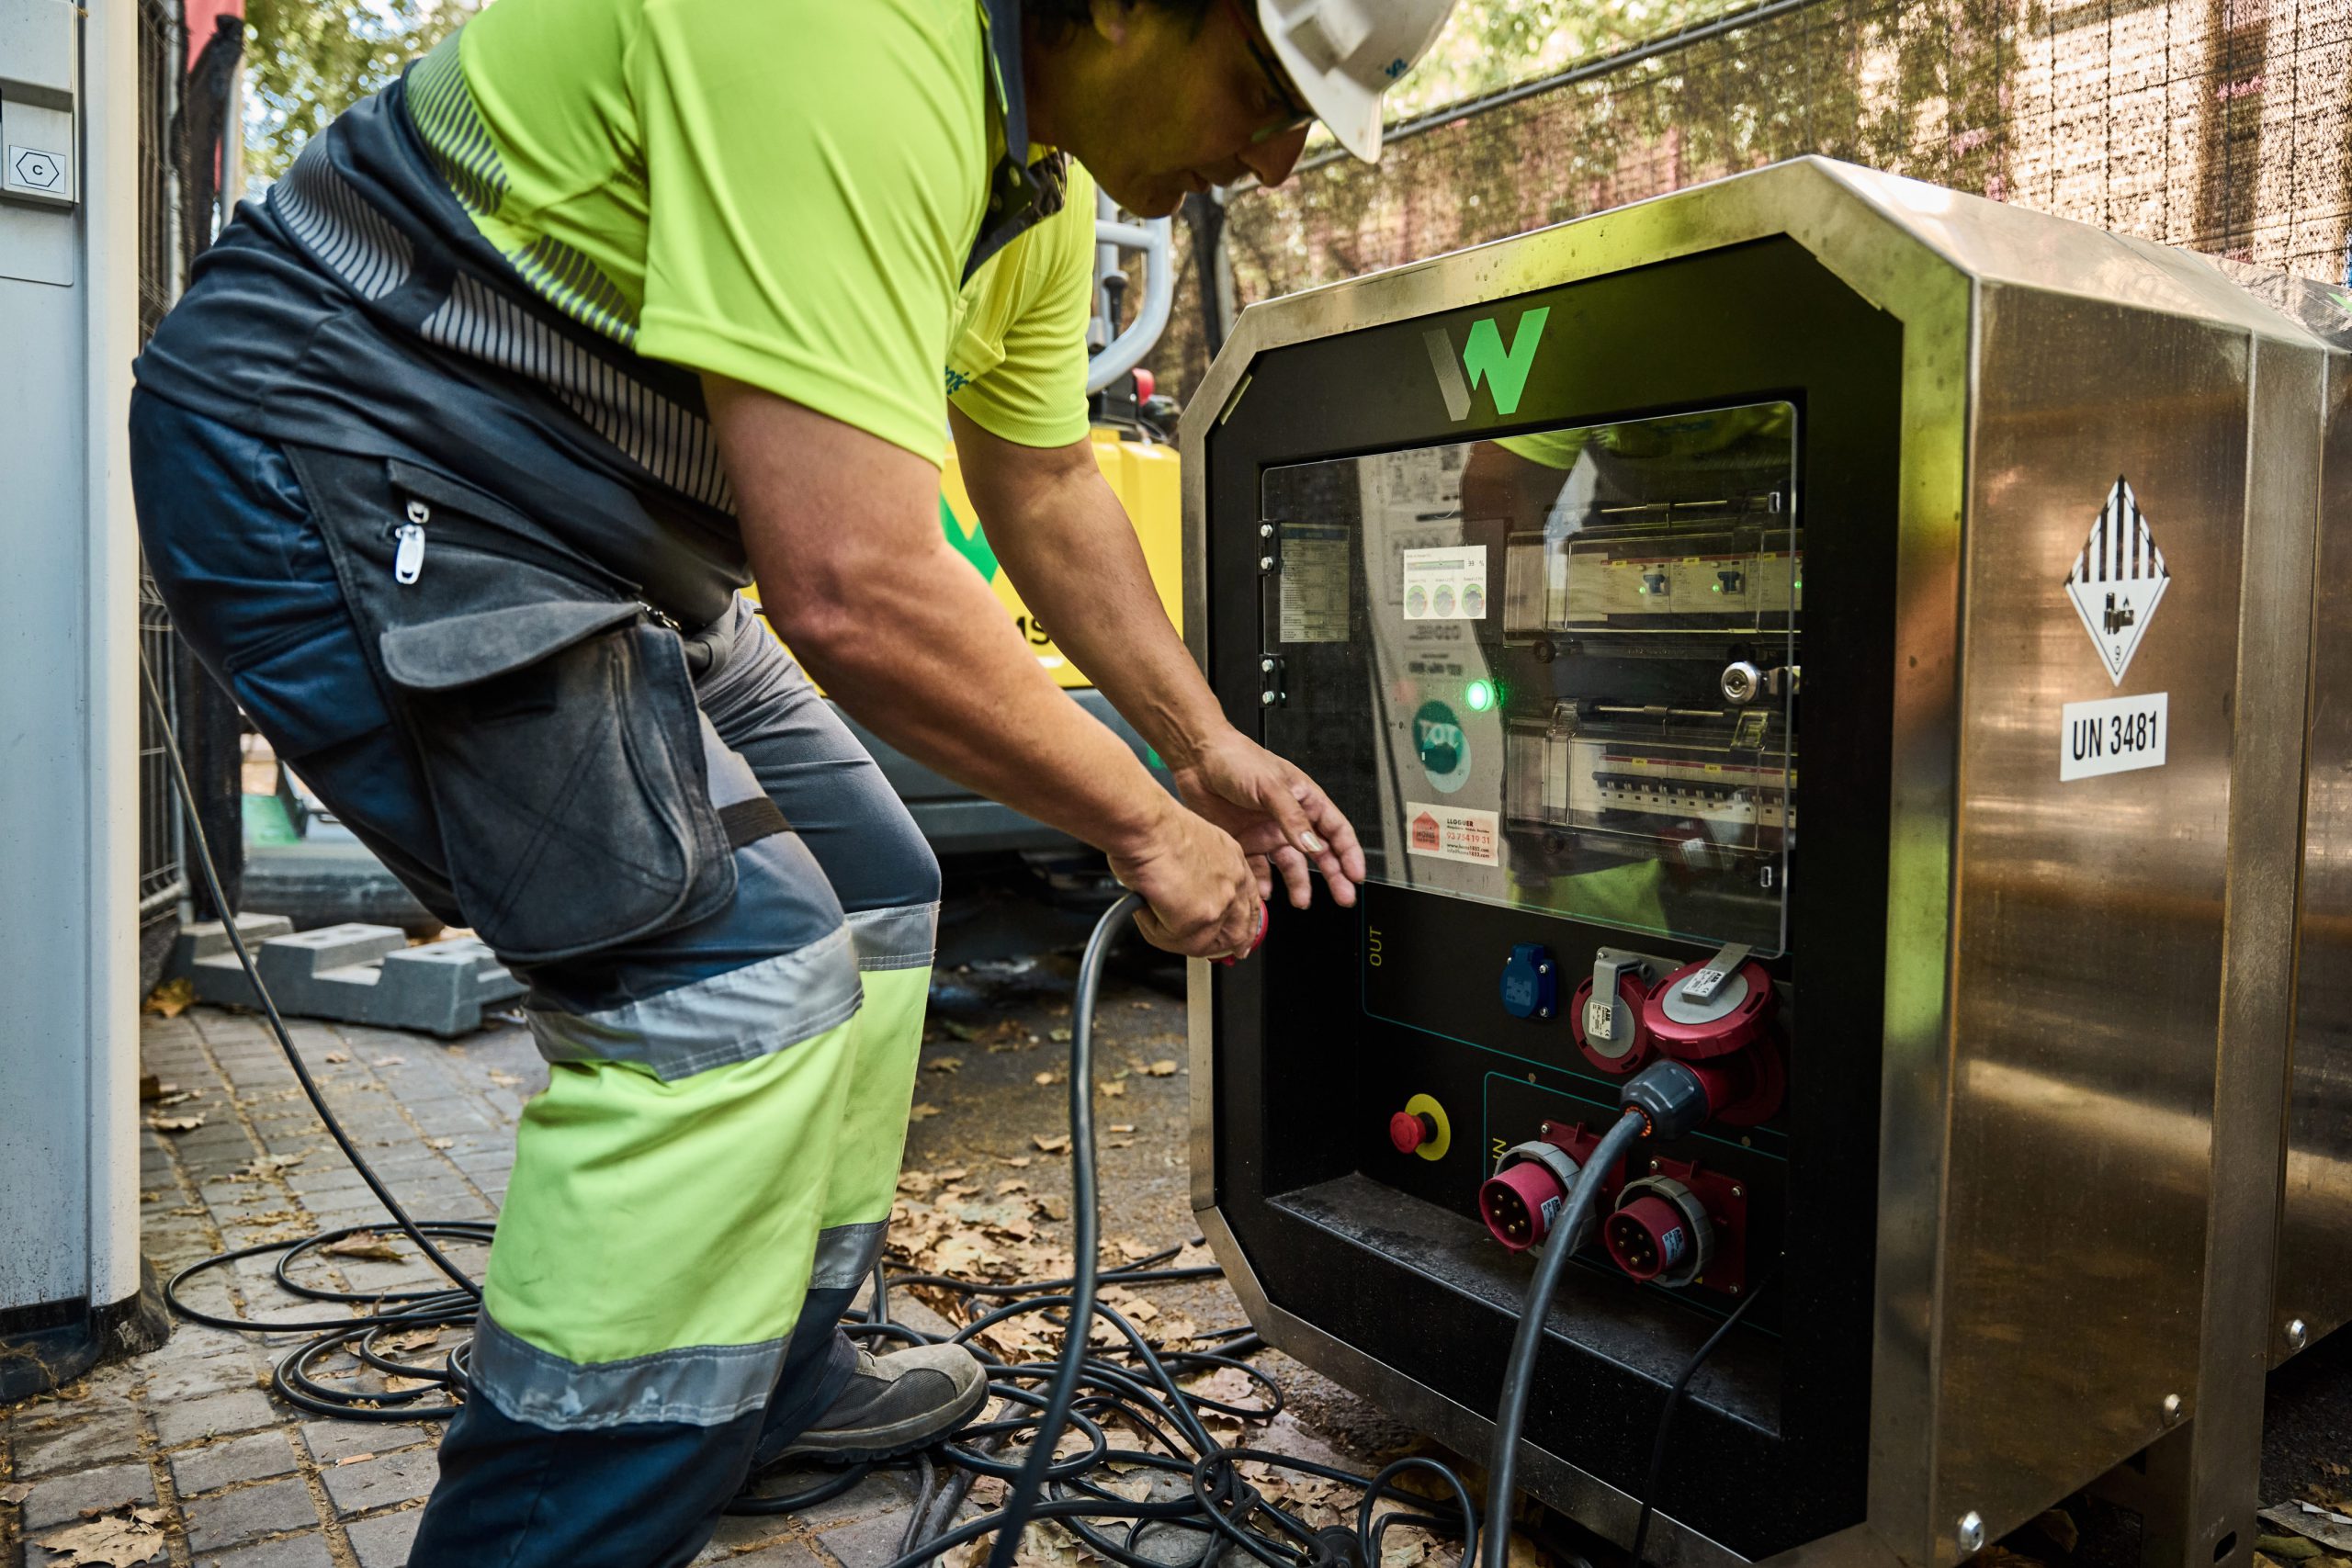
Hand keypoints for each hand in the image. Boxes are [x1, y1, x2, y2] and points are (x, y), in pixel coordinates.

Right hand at [1105, 798, 1263, 958]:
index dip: (1242, 924)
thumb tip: (1183, 896)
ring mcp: (1220, 902)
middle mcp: (1234, 881)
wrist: (1143, 824)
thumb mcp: (1189, 845)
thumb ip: (1196, 875)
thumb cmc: (1152, 826)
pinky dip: (1155, 930)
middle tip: (1207, 948)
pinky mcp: (1199, 918)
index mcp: (1233, 860)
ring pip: (1204, 942)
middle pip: (1238, 930)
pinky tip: (1145, 910)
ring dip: (1176, 935)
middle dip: (1223, 946)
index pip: (1248, 901)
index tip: (1239, 938)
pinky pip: (1175, 942)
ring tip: (1154, 914)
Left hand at [1165, 727, 1365, 908]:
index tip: (1356, 875)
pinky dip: (1263, 883)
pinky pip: (1259, 869)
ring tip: (1301, 901)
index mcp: (1304, 800)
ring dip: (1298, 884)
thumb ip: (1292, 818)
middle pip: (1320, 853)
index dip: (1349, 853)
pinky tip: (1265, 893)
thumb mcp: (1271, 786)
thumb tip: (1312, 845)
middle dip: (1334, 876)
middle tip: (1343, 898)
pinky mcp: (1245, 842)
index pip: (1336, 830)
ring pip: (1291, 865)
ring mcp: (1267, 832)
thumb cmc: (1236, 758)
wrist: (1198, 759)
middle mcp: (1289, 819)